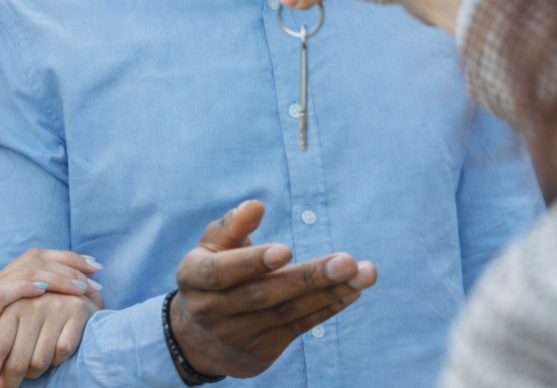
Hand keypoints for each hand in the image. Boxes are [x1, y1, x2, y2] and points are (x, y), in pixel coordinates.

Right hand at [0, 248, 98, 387]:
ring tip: (80, 286)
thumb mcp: (10, 330)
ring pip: (26, 270)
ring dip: (57, 276)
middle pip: (37, 259)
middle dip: (70, 264)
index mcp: (4, 284)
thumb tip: (65, 313)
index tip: (94, 267)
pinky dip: (26, 286)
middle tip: (95, 275)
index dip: (67, 258)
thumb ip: (30, 316)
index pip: (39, 258)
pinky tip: (46, 289)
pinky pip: (5, 290)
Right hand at [169, 200, 377, 379]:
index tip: (286, 250)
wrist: (199, 338)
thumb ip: (233, 225)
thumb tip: (256, 205)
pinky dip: (326, 309)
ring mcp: (236, 336)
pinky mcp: (260, 352)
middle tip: (347, 261)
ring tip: (363, 274)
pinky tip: (352, 292)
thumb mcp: (213, 246)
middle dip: (309, 278)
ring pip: (287, 312)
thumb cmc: (213, 272)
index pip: (221, 272)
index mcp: (193, 278)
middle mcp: (211, 311)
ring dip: (329, 292)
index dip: (252, 262)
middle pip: (264, 294)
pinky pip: (298, 328)